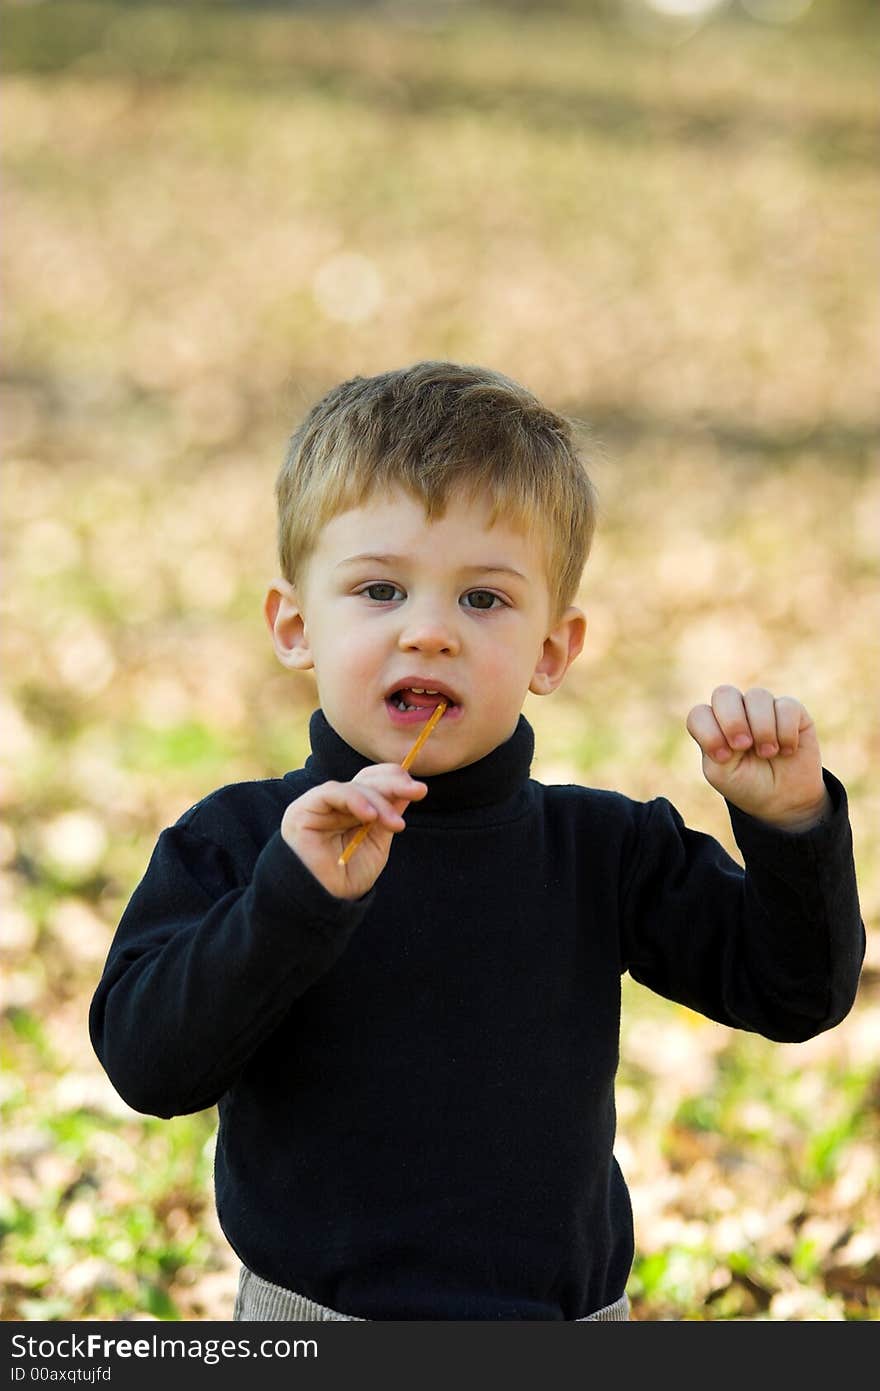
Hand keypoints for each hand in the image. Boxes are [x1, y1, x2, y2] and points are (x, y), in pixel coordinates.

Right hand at [280, 764, 427, 899]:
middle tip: (418, 792)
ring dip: (379, 801)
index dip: (396, 780)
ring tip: (394, 825)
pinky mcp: (304, 809)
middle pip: (367, 780)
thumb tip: (409, 789)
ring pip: (354, 786)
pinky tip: (370, 816)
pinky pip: (332, 792)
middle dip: (395, 784)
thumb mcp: (376, 843)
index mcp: (353, 809)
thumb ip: (387, 816)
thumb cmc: (347, 877)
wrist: (323, 902)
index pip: (374, 782)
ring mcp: (320, 804)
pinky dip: (355, 800)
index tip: (419, 790)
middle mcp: (337, 803)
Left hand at [686, 686, 831, 830]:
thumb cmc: (746, 783)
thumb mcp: (722, 773)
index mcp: (712, 725)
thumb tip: (736, 719)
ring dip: (763, 729)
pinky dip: (786, 733)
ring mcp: (762, 707)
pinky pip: (787, 707)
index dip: (709, 734)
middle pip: (724, 694)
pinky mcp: (791, 709)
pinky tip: (787, 750)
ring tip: (768, 753)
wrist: (782, 799)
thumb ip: (715, 745)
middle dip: (733, 721)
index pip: (699, 714)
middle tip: (743, 746)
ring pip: (757, 696)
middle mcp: (735, 710)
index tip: (724, 758)